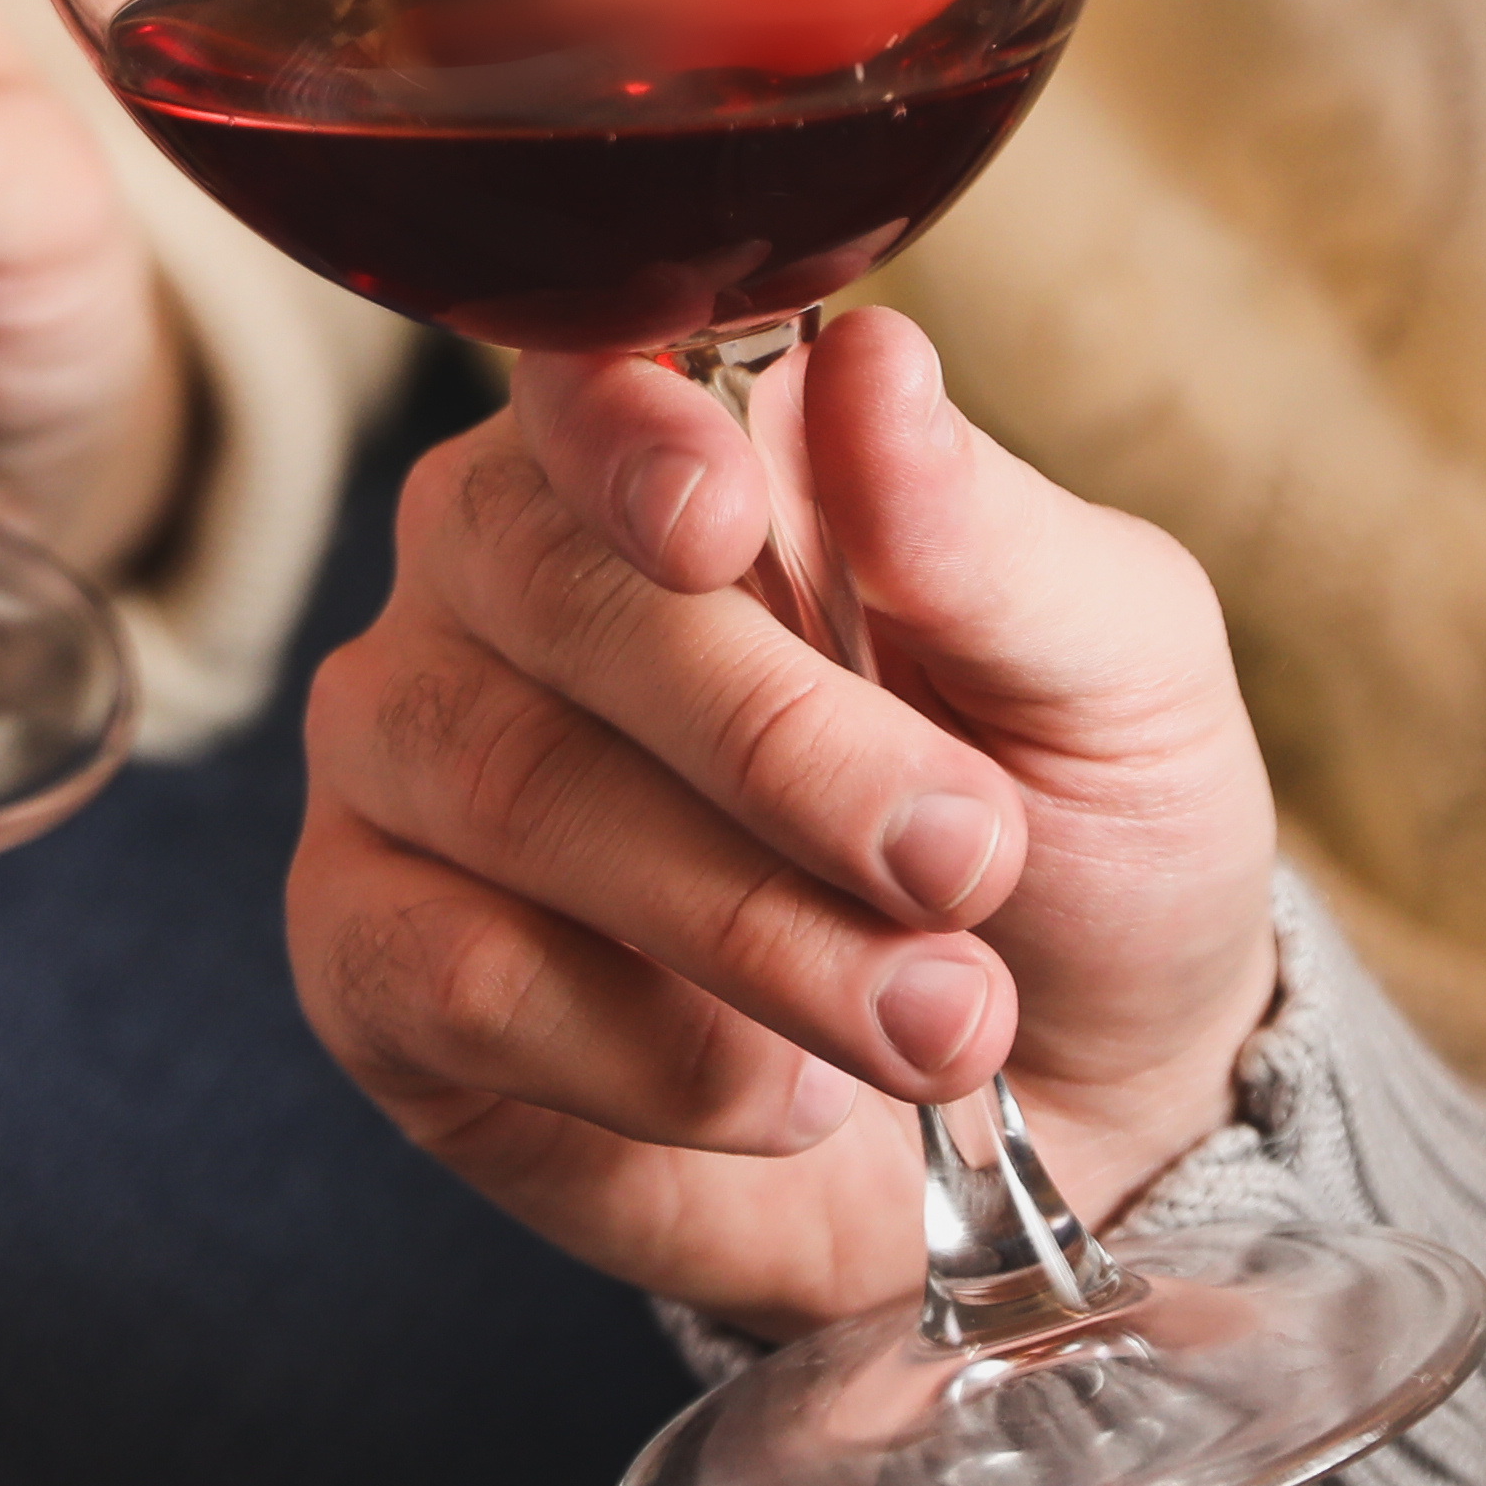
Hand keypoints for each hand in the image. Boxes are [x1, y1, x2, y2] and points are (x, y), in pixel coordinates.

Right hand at [288, 311, 1282, 1341]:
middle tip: (962, 863)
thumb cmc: (1080, 845)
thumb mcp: (1114, 677)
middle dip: (771, 743)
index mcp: (671, 454)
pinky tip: (784, 1089)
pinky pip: (452, 975)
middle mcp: (498, 576)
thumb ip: (989, 536)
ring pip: (509, 790)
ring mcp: (407, 761)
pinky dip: (654, 1053)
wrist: (1075, 1120)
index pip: (588, 379)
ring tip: (937, 1021)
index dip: (633, 439)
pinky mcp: (371, 957)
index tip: (725, 522)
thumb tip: (876, 366)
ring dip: (751, 925)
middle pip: (546, 587)